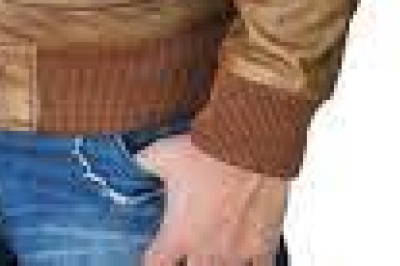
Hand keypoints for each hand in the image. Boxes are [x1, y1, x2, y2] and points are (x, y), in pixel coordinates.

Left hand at [136, 132, 289, 264]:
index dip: (153, 262)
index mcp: (178, 234)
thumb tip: (135, 158)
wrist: (248, 145)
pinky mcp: (264, 244)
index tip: (154, 257)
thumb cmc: (207, 150)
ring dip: (218, 264)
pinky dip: (255, 264)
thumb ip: (145, 162)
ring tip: (215, 253)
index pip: (155, 265)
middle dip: (189, 265)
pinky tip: (249, 259)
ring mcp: (238, 251)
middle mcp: (207, 250)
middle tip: (188, 251)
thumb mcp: (161, 152)